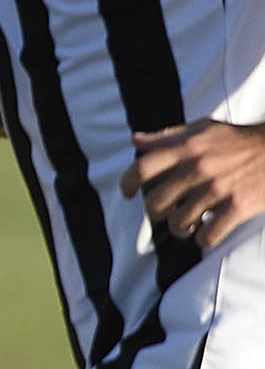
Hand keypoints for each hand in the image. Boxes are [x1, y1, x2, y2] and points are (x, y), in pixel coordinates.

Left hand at [124, 121, 264, 248]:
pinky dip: (204, 239)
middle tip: (163, 213)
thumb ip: (169, 136)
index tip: (127, 193)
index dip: (127, 183)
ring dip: (180, 228)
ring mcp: (219, 188)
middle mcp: (199, 168)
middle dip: (155, 212)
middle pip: (156, 202)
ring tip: (187, 225)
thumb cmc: (241, 140)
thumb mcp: (206, 129)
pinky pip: (209, 235)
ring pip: (179, 222)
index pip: (142, 167)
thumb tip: (136, 141)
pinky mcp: (239, 206)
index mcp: (189, 148)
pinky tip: (207, 232)